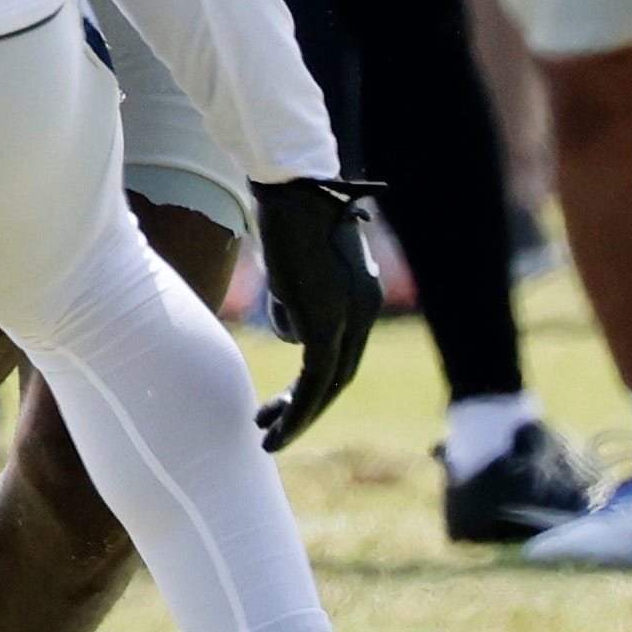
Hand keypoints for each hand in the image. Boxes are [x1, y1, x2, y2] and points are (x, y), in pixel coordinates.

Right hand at [252, 174, 383, 451]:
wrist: (294, 192)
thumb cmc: (286, 217)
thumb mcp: (294, 267)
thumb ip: (297, 302)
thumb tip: (290, 333)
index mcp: (362, 298)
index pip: (342, 356)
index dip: (314, 386)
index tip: (282, 403)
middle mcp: (364, 312)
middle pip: (340, 377)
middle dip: (306, 409)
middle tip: (273, 432)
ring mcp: (350, 317)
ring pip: (329, 383)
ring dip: (298, 416)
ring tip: (268, 439)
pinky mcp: (328, 320)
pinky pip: (315, 377)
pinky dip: (297, 407)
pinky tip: (274, 425)